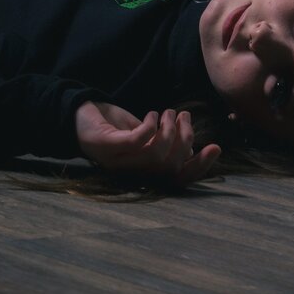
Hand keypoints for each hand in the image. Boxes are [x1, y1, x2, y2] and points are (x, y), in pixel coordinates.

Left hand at [74, 101, 221, 187]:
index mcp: (144, 175)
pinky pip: (136, 141)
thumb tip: (191, 145)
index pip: (177, 180)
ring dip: (169, 130)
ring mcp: (119, 162)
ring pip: (156, 154)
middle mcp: (133, 174)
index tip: (215, 147)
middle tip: (183, 117)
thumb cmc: (114, 129)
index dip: (199, 168)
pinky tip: (151, 115)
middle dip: (185, 139)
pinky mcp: (107, 146)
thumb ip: (164, 144)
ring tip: (168, 112)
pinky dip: (150, 126)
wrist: (79, 118)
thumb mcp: (144, 137)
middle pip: (171, 166)